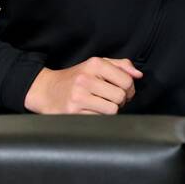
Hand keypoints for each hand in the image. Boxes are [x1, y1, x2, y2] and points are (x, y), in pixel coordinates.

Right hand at [24, 57, 141, 114]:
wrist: (46, 90)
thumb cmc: (76, 78)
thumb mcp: (97, 64)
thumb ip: (121, 66)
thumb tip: (138, 75)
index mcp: (95, 64)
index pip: (127, 81)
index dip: (130, 89)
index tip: (124, 91)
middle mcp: (86, 79)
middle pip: (120, 96)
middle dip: (121, 100)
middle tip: (112, 99)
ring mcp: (78, 96)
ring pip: (112, 110)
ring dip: (110, 110)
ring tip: (102, 104)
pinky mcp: (72, 112)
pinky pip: (99, 118)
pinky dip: (99, 116)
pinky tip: (91, 110)